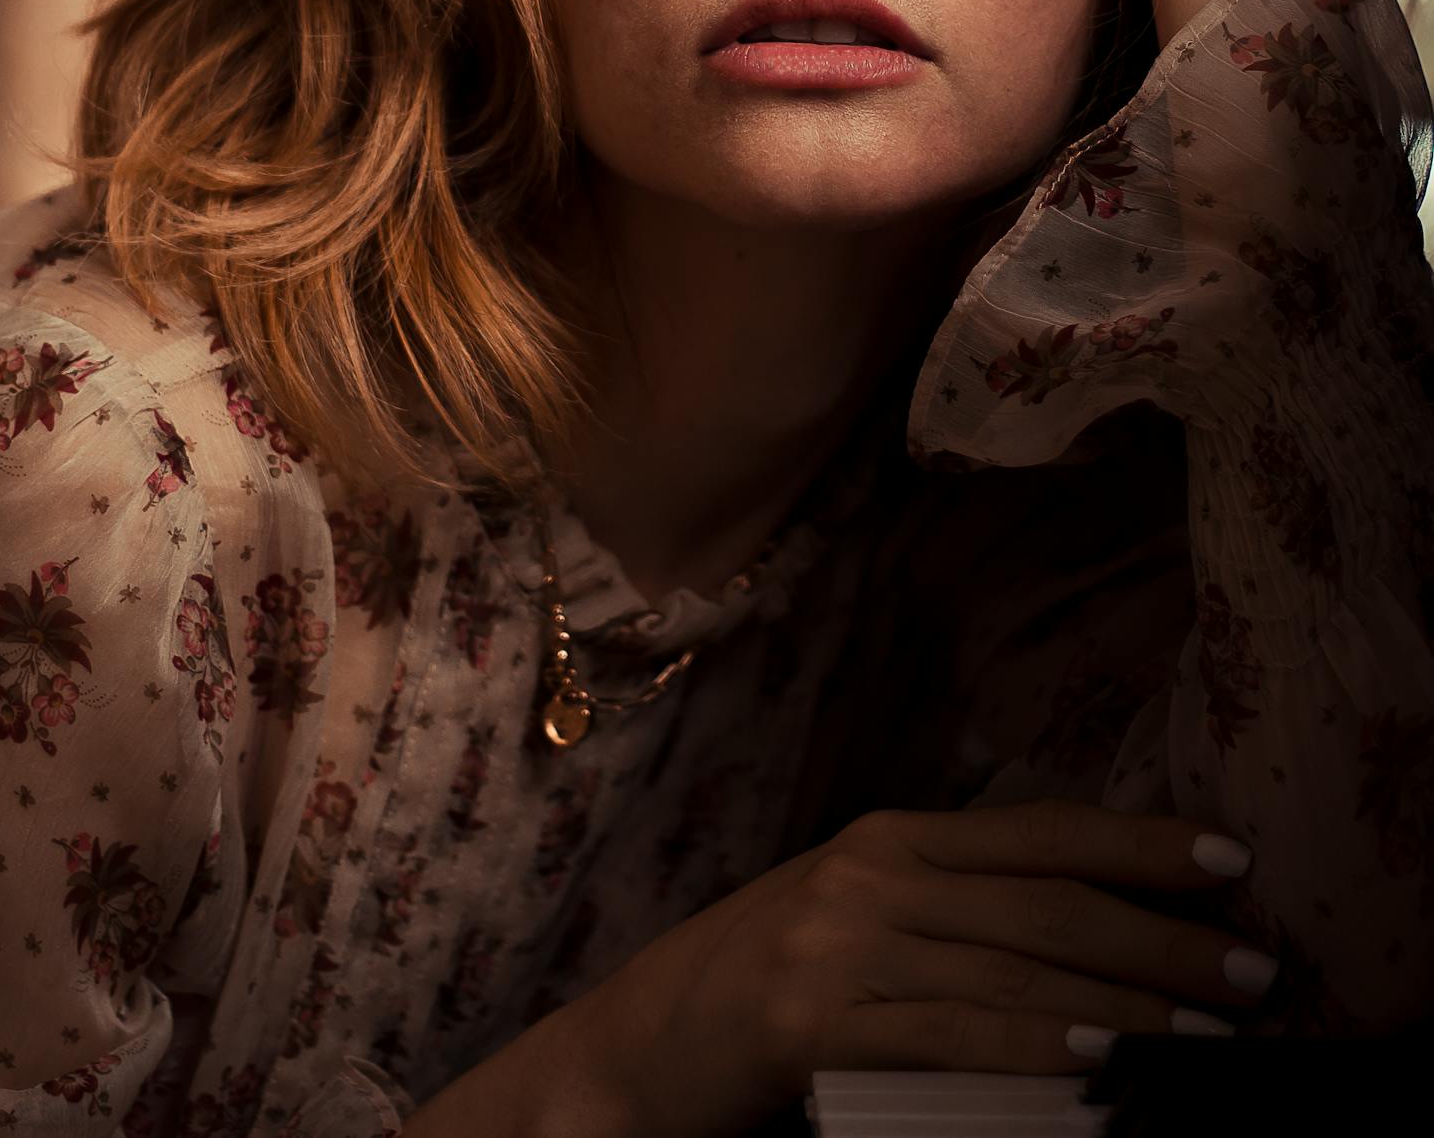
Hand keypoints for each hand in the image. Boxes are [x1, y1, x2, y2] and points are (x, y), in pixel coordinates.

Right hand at [559, 797, 1278, 1137]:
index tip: (1231, 862)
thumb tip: (1090, 924)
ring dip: (1127, 1004)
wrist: (638, 1048)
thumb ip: (955, 906)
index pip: (1041, 830)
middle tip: (1255, 974)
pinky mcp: (812, 1023)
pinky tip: (1098, 1062)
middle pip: (1045, 901)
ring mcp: (839, 944)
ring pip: (1013, 970)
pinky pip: (946, 1034)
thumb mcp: (861, 916)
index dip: (1140, 843)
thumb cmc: (767, 985)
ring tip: (1210, 1035)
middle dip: (1162, 937)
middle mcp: (872, 873)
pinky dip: (1030, 1048)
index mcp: (892, 837)